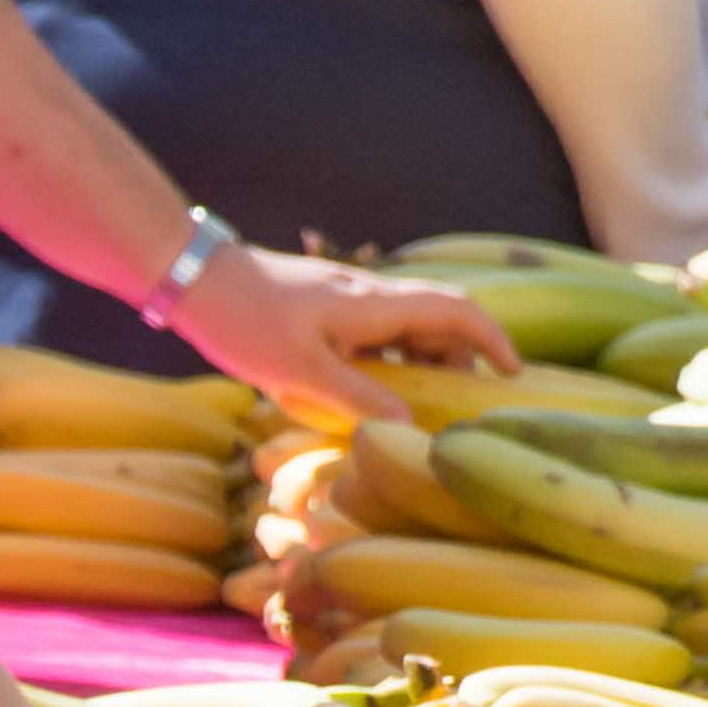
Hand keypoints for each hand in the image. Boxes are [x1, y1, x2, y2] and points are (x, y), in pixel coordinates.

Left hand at [161, 238, 507, 423]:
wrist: (194, 278)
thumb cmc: (245, 322)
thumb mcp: (302, 372)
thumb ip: (358, 398)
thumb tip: (408, 428)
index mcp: (375, 305)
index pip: (456, 312)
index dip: (493, 341)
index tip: (514, 375)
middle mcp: (369, 297)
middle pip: (435, 325)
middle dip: (454, 367)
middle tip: (450, 415)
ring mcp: (346, 302)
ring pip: (402, 334)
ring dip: (414, 371)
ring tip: (406, 415)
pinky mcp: (323, 310)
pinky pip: (370, 339)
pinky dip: (380, 367)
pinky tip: (358, 398)